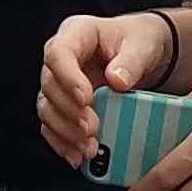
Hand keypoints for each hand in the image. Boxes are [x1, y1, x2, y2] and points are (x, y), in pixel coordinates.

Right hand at [39, 10, 178, 166]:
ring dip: (65, 132)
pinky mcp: (65, 106)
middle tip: (92, 128)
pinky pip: (53, 127)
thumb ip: (131, 60)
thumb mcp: (143, 44)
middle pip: (50, 86)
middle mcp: (61, 59)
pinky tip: (78, 156)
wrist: (143, 54)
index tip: (86, 99)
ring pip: (48, 110)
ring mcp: (60, 84)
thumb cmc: (139, 41)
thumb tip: (117, 80)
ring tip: (88, 148)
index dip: (68, 78)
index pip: (59, 54)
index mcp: (76, 34)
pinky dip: (63, 143)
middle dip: (69, 112)